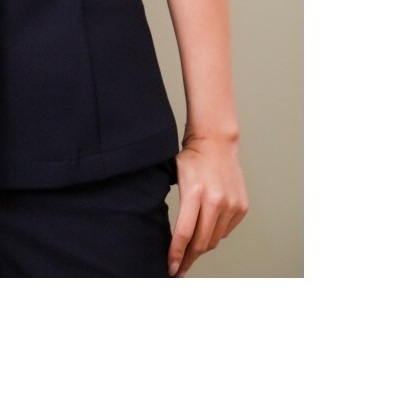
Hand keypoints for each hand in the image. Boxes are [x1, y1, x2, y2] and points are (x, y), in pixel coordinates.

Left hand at [167, 136, 248, 276]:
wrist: (216, 143)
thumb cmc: (192, 160)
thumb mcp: (176, 179)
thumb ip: (176, 207)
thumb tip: (170, 238)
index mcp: (195, 193)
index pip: (184, 233)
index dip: (176, 254)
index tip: (171, 268)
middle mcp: (216, 200)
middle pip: (201, 242)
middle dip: (188, 259)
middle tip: (179, 269)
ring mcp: (231, 204)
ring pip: (214, 240)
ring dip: (201, 247)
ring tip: (190, 251)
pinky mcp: (242, 207)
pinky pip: (225, 231)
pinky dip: (215, 234)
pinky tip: (206, 229)